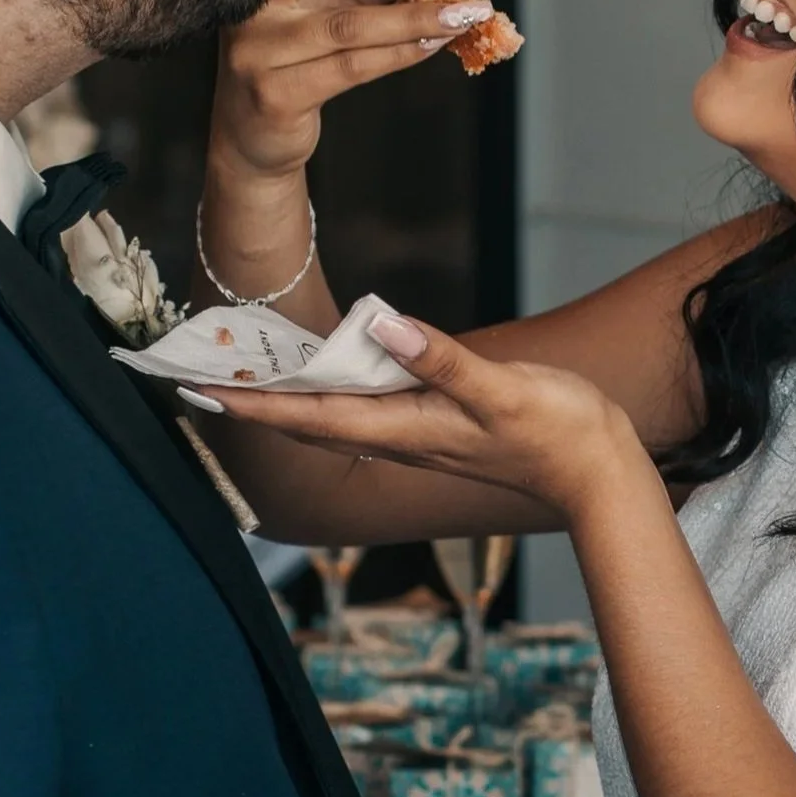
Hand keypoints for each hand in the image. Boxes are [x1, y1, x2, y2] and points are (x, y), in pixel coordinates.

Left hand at [196, 311, 647, 524]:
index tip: (200, 390)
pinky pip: (364, 410)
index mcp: (404, 430)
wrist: (597, 471)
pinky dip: (330, 392)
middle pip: (308, 421)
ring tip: (243, 374)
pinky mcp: (436, 427)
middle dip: (253, 403)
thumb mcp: (501, 391)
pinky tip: (326, 374)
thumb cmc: (556, 431)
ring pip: (332, 417)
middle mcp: (399, 438)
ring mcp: (416, 436)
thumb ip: (442, 360)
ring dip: (286, 399)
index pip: (310, 416)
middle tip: (198, 377)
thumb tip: (384, 325)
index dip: (253, 404)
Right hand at [212, 0, 494, 185]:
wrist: (253, 135)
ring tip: (465, 13)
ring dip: (416, 17)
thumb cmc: (297, 58)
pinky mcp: (274, 94)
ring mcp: (256, 47)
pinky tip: (433, 45)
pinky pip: (351, 67)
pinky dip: (400, 54)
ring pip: (348, 23)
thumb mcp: (329, 6)